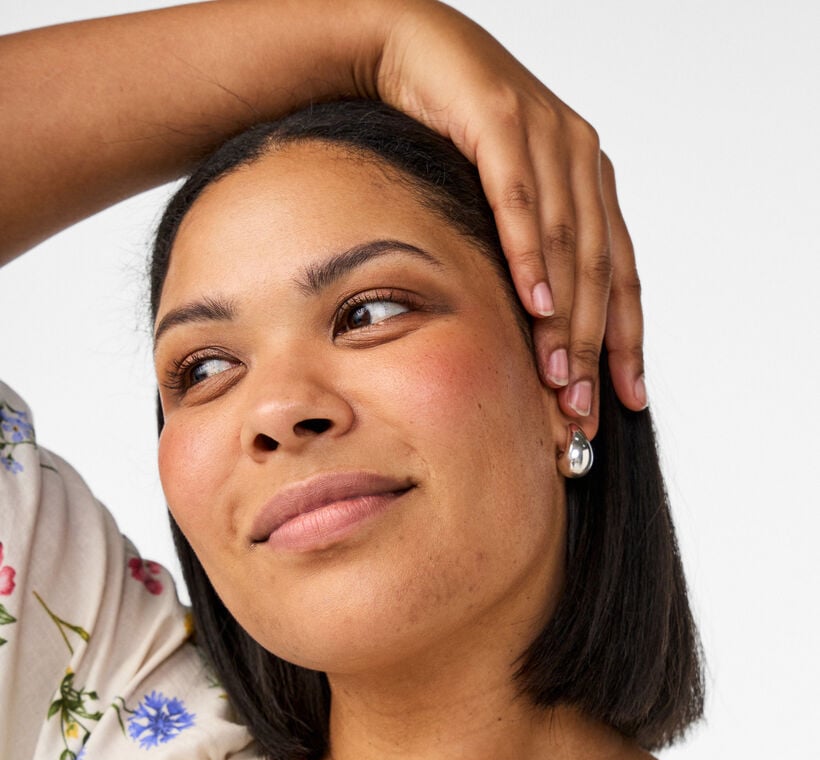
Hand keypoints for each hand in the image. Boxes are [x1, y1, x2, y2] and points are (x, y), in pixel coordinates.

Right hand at [377, 0, 644, 430]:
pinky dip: (529, 253)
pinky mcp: (502, 119)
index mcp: (591, 183)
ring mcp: (547, 135)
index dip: (626, 341)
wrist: (410, 51)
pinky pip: (518, 199)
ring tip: (558, 376)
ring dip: (563, 316)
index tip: (629, 399)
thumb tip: (532, 330)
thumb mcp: (503, 200)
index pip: (620, 275)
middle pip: (599, 270)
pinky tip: (534, 301)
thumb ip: (530, 252)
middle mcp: (582, 160)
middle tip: (583, 408)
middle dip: (591, 348)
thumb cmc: (454, 134)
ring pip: (567, 243)